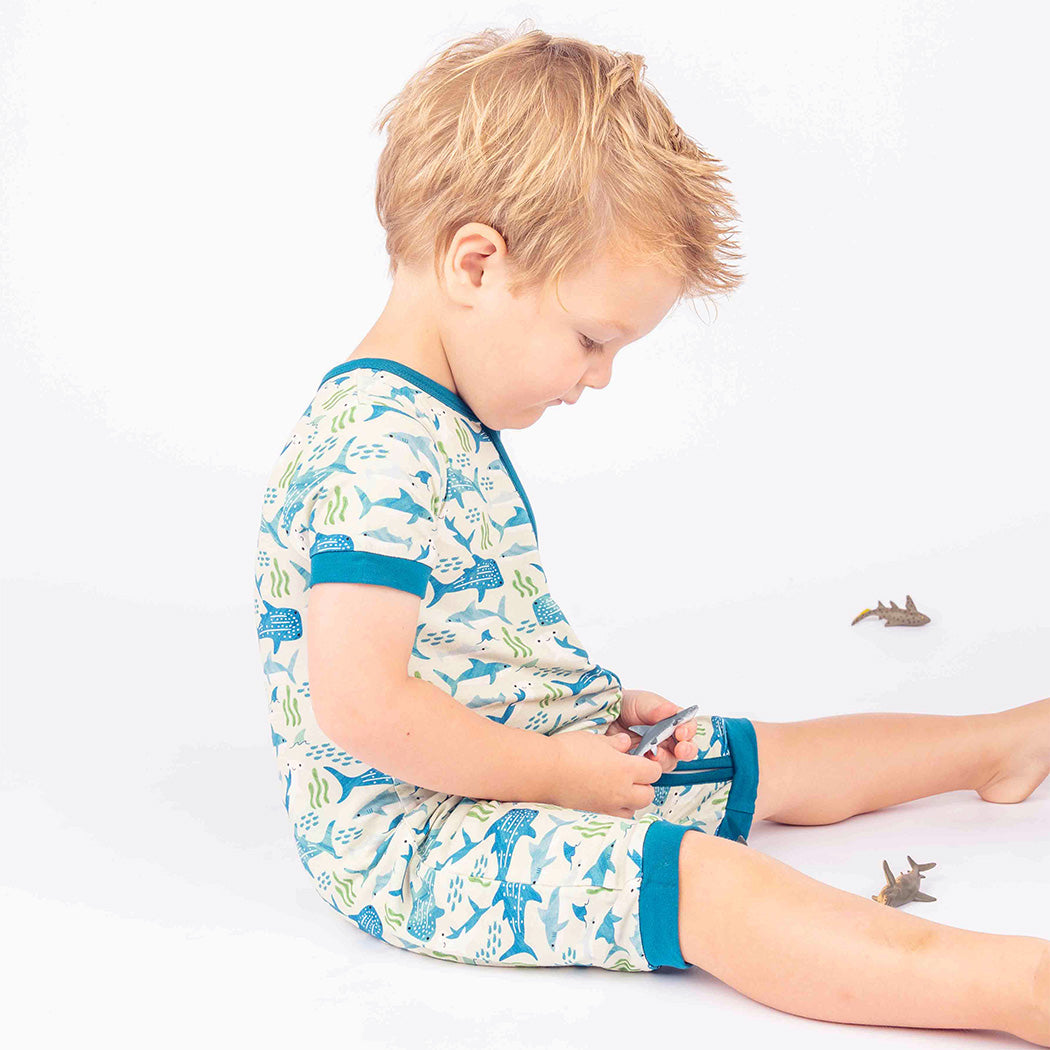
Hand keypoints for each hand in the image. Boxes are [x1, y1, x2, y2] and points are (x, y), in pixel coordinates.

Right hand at [547, 727, 665, 818]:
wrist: (544, 770)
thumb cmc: (567, 752)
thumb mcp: (595, 739)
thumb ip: (614, 743)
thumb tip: (624, 743)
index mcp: (625, 769)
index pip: (654, 771)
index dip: (649, 765)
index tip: (641, 761)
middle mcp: (621, 792)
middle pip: (648, 795)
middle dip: (644, 786)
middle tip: (632, 775)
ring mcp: (608, 806)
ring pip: (633, 810)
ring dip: (631, 801)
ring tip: (618, 789)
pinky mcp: (594, 815)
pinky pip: (614, 817)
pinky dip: (615, 810)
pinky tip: (604, 799)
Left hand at [603, 688, 699, 773]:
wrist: (605, 716)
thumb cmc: (626, 705)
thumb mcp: (642, 702)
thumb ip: (657, 707)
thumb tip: (671, 710)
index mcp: (672, 721)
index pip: (688, 727)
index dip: (688, 731)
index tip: (681, 732)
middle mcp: (668, 738)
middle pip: (686, 749)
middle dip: (686, 750)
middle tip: (680, 750)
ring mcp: (656, 751)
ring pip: (670, 761)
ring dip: (665, 759)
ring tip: (655, 753)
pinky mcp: (644, 763)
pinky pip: (651, 769)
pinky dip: (648, 766)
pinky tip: (641, 758)